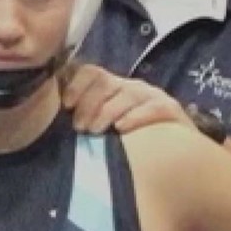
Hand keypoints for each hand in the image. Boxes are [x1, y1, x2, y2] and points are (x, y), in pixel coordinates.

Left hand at [62, 64, 193, 133]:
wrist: (177, 157)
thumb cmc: (133, 143)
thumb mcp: (105, 129)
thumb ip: (85, 120)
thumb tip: (54, 120)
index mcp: (113, 88)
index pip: (91, 72)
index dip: (76, 85)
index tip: (66, 104)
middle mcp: (132, 87)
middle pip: (106, 83)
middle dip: (89, 104)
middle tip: (79, 127)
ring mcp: (152, 96)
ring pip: (127, 94)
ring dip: (107, 111)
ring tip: (96, 131)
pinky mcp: (170, 109)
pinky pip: (152, 107)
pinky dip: (135, 117)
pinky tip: (122, 128)